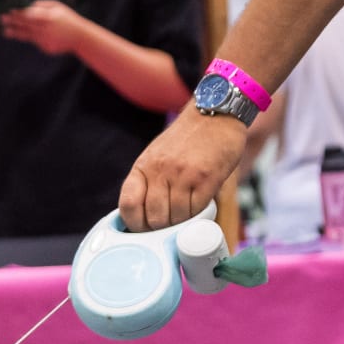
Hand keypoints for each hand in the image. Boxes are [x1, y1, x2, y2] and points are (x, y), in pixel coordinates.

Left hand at [0, 0, 87, 55]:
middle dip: (12, 21)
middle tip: (0, 18)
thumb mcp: (58, 7)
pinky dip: (26, 37)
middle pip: (26, 24)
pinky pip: (34, 41)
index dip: (19, 12)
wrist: (79, 37)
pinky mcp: (45, 47)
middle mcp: (45, 28)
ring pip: (26, 35)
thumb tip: (28, 5)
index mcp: (49, 17)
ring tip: (4, 30)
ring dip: (14, 31)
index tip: (8, 9)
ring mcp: (45, 39)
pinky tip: (15, 34)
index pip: (30, 14)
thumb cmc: (68, 19)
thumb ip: (43, 5)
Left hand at [119, 107, 248, 230]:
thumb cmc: (186, 140)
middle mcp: (160, 171)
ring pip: (175, 218)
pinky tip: (199, 207)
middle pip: (153, 218)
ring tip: (185, 217)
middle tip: (169, 228)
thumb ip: (148, 182)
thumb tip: (141, 217)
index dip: (134, 224)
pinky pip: (197, 210)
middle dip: (160, 229)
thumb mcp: (156, 156)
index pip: (128, 205)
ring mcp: (183, 175)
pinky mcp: (207, 178)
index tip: (142, 228)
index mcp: (143, 167)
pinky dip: (197, 215)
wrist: (216, 114)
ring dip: (180, 224)